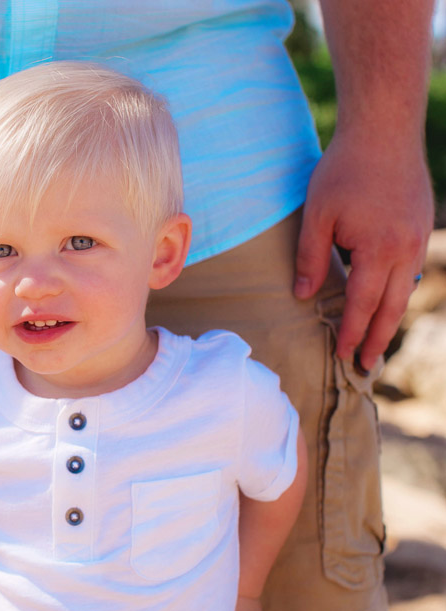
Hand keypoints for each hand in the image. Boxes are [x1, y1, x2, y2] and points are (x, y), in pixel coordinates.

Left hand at [294, 127, 432, 371]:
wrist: (385, 132)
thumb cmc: (344, 171)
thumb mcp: (317, 216)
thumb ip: (309, 258)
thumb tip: (302, 296)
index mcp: (379, 251)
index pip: (362, 304)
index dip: (351, 332)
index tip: (343, 355)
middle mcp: (405, 251)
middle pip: (391, 307)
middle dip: (377, 338)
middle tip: (366, 365)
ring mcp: (418, 239)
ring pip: (404, 291)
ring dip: (389, 318)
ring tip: (376, 340)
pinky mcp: (421, 227)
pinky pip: (410, 270)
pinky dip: (398, 291)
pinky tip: (388, 300)